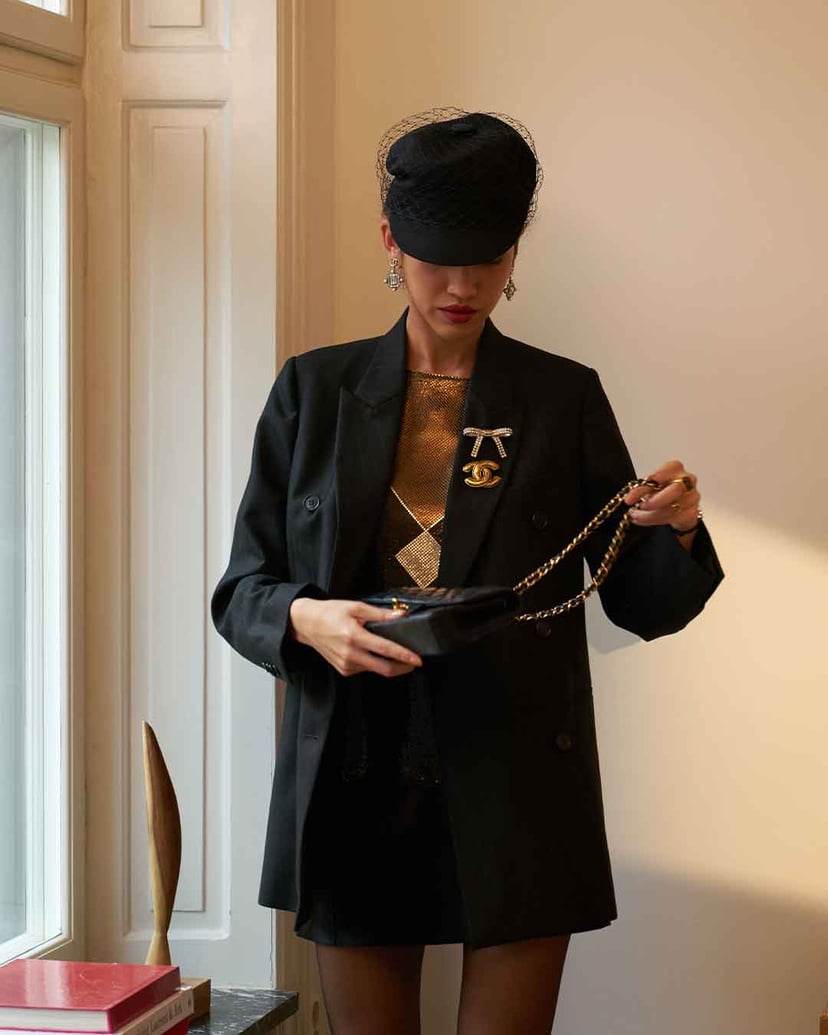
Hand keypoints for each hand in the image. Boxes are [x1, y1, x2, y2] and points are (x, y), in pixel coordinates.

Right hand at [288, 597, 422, 677]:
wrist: (306, 624)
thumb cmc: (329, 613)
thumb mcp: (355, 607)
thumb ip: (380, 614)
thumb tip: (401, 615)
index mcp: (353, 636)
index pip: (385, 649)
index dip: (404, 656)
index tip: (417, 659)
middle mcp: (350, 654)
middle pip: (384, 668)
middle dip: (402, 668)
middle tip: (413, 662)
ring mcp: (346, 665)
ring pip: (375, 670)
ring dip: (388, 664)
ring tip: (393, 653)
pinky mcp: (344, 670)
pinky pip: (365, 669)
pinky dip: (374, 663)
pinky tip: (373, 653)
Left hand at [624, 460, 701, 533]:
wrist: (680, 502)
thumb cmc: (663, 489)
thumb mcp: (650, 485)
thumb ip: (643, 488)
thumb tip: (631, 497)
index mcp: (674, 467)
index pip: (658, 477)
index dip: (642, 489)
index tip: (629, 499)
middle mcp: (687, 479)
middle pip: (675, 491)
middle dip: (654, 502)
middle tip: (638, 508)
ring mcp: (693, 496)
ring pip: (673, 508)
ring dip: (650, 515)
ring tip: (636, 516)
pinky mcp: (693, 512)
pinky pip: (674, 519)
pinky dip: (656, 521)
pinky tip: (644, 520)